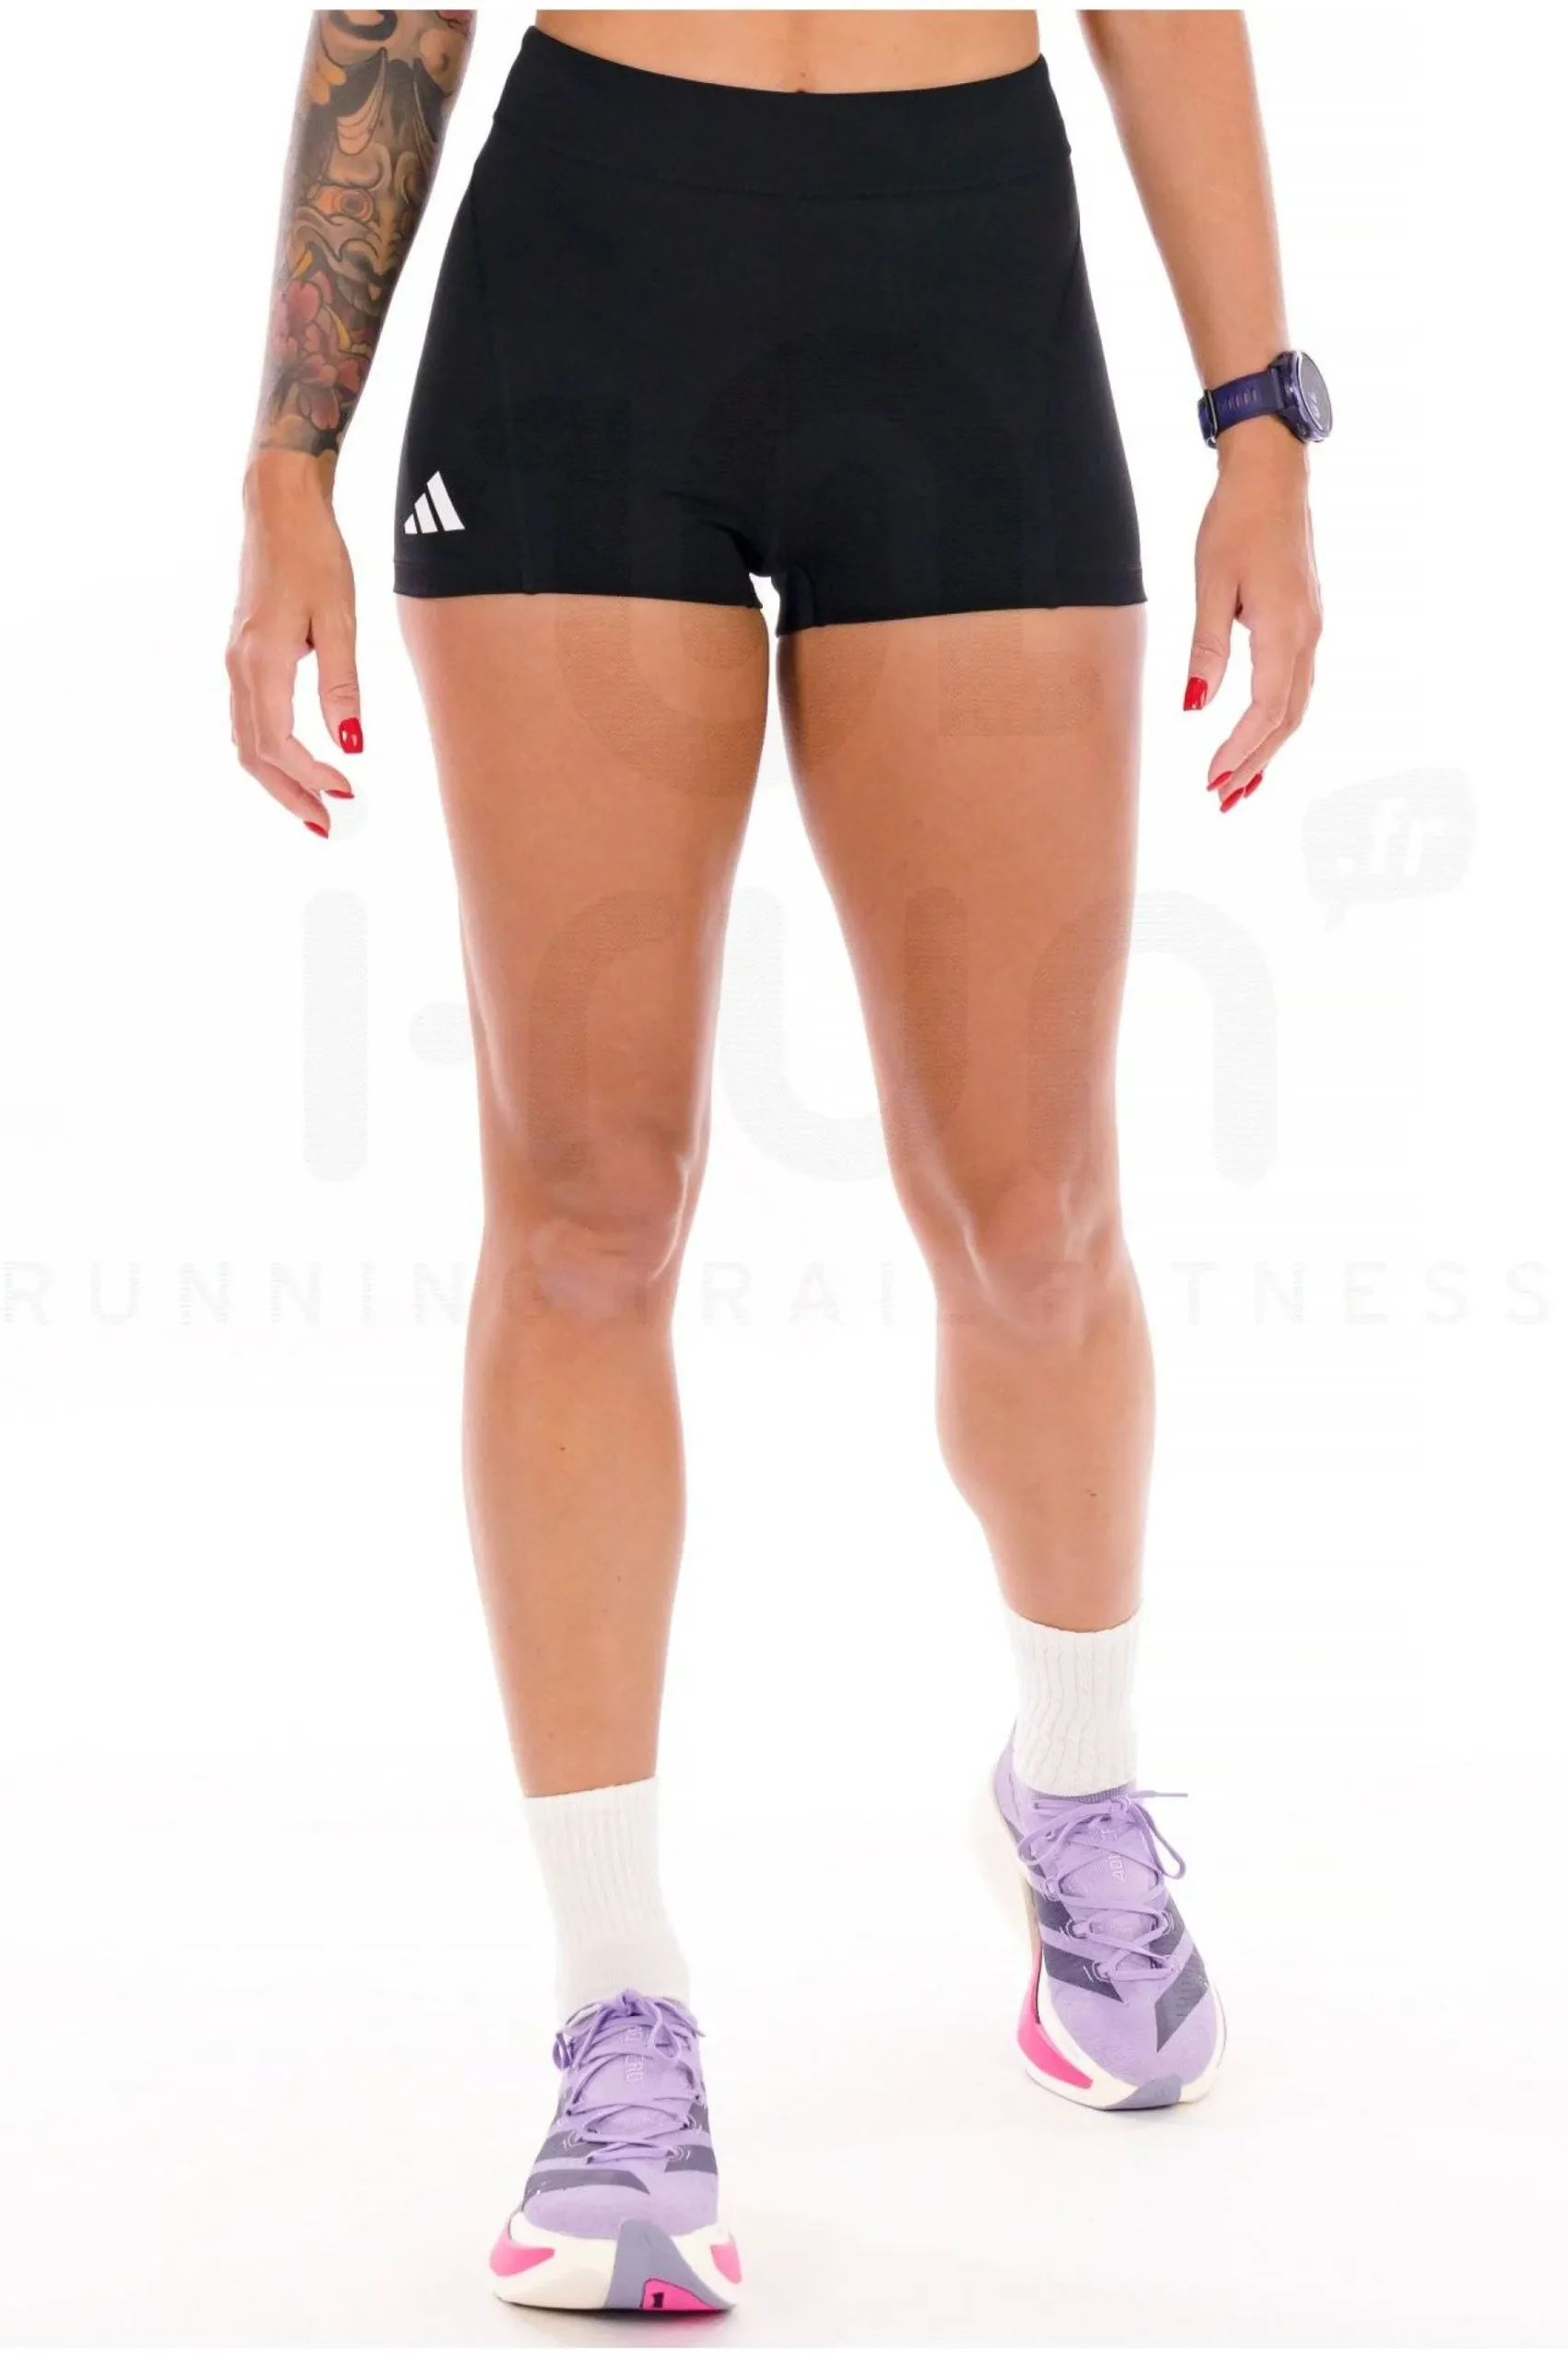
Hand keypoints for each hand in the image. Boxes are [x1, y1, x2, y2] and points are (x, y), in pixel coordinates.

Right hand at [227, 451, 362, 837]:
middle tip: (327, 826)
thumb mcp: (340, 619)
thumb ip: (342, 686)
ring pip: (245, 739)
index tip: (347, 794)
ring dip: (277, 779)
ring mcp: (235, 661)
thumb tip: (352, 746)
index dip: (311, 777)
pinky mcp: (241, 655)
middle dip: (290, 795)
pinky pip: (246, 719)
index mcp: (263, 660)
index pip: (280, 742)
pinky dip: (268, 752)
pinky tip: (294, 764)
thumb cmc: (314, 555)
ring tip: (314, 805)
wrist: (278, 508)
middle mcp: (239, 666)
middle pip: (254, 754)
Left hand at [1182, 420, 1321, 811]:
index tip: (1210, 781)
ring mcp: (1312, 629)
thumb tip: (1194, 707)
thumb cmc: (1235, 522)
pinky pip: (1296, 684)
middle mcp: (1308, 635)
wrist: (1272, 475)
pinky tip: (1258, 736)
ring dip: (1268, 748)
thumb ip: (1206, 650)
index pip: (1264, 710)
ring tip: (1240, 784)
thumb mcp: (1211, 585)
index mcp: (1285, 630)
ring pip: (1295, 706)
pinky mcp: (1306, 621)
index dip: (1239, 751)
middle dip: (1254, 762)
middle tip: (1221, 800)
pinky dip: (1276, 719)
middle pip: (1286, 719)